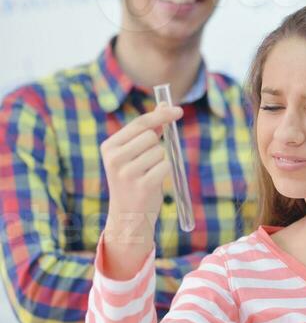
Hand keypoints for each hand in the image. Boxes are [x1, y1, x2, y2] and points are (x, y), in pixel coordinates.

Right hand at [100, 104, 182, 277]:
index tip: (178, 110)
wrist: (128, 217)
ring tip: (148, 175)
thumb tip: (164, 106)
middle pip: (151, 137)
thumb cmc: (133, 181)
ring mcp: (127, 173)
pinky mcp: (142, 186)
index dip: (161, 115)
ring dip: (160, 162)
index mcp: (109, 147)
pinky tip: (154, 183)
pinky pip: (166, 166)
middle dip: (156, 147)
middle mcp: (114, 158)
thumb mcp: (134, 155)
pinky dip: (165, 172)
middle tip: (147, 164)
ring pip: (160, 152)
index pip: (140, 123)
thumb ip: (148, 131)